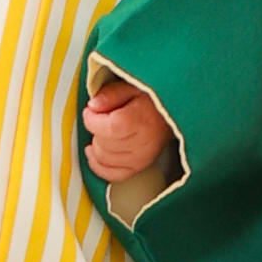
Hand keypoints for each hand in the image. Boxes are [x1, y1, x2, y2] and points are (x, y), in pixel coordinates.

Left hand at [82, 67, 181, 192]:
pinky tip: (93, 152)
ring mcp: (141, 159)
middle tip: (99, 118)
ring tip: (102, 132)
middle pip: (103, 144)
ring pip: (104, 158)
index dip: (91, 119)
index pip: (107, 128)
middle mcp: (142, 144)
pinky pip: (112, 174)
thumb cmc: (152, 100)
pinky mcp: (139, 167)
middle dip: (95, 130)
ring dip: (97, 145)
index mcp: (140, 121)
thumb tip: (92, 106)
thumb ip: (110, 94)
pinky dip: (98, 165)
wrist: (171, 115)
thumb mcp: (132, 87)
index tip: (90, 110)